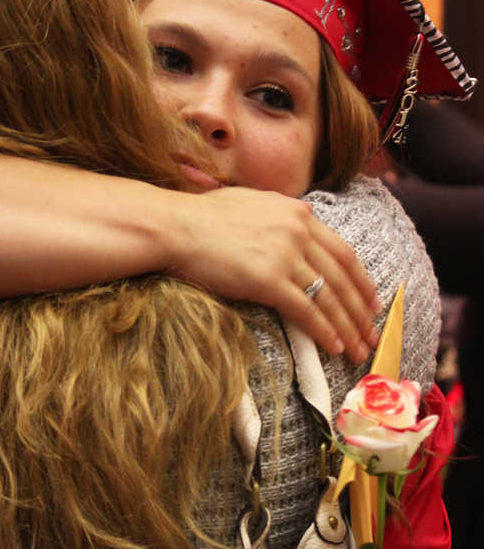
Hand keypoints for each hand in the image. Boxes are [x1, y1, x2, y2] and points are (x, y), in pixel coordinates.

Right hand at [170, 186, 379, 364]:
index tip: (372, 301)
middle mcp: (298, 231)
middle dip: (361, 310)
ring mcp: (285, 255)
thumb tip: (304, 212)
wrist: (175, 227)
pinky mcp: (269, 280)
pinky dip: (323, 330)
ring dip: (348, 327)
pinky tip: (333, 346)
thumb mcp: (252, 200)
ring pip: (329, 297)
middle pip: (342, 277)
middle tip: (372, 334)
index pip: (342, 251)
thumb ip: (282, 209)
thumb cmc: (203, 216)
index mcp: (297, 212)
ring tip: (358, 348)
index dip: (361, 280)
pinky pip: (306, 310)